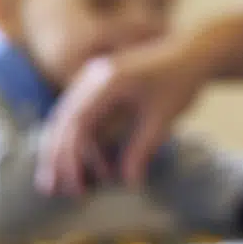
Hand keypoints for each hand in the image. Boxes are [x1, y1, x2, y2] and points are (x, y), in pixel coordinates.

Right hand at [35, 34, 216, 195]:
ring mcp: (92, 78)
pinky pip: (76, 114)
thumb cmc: (180, 82)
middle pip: (62, 121)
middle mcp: (93, 77)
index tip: (74, 184)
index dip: (70, 157)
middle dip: (55, 157)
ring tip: (58, 182)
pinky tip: (75, 162)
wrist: (191, 53)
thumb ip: (142, 149)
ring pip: (64, 118)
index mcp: (108, 81)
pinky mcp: (96, 85)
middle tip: (51, 190)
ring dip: (60, 149)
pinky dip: (74, 139)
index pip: (77, 123)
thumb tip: (129, 182)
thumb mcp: (163, 117)